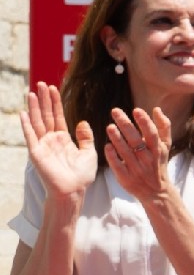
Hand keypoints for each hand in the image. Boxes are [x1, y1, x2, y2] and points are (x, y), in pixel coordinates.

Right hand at [19, 82, 95, 202]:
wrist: (73, 191)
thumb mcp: (89, 153)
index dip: (55, 103)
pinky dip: (26, 125)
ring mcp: (42, 145)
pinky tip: (24, 113)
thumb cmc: (81, 176)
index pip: (58, 116)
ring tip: (33, 92)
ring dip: (35, 107)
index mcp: (63, 139)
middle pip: (46, 116)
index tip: (54, 88)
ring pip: (38, 122)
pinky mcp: (36, 153)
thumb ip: (86, 137)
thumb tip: (83, 122)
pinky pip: (30, 136)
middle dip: (44, 100)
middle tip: (42, 83)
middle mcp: (51, 140)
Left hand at [104, 106, 175, 204]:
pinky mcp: (126, 178)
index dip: (144, 122)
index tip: (136, 110)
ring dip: (117, 138)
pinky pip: (117, 165)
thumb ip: (163, 127)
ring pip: (125, 152)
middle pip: (136, 140)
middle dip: (126, 124)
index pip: (152, 134)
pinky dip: (112, 156)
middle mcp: (148, 159)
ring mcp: (136, 169)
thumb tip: (156, 109)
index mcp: (158, 150)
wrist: (156, 192)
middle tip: (115, 111)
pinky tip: (107, 146)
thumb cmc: (158, 164)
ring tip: (109, 126)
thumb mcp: (165, 147)